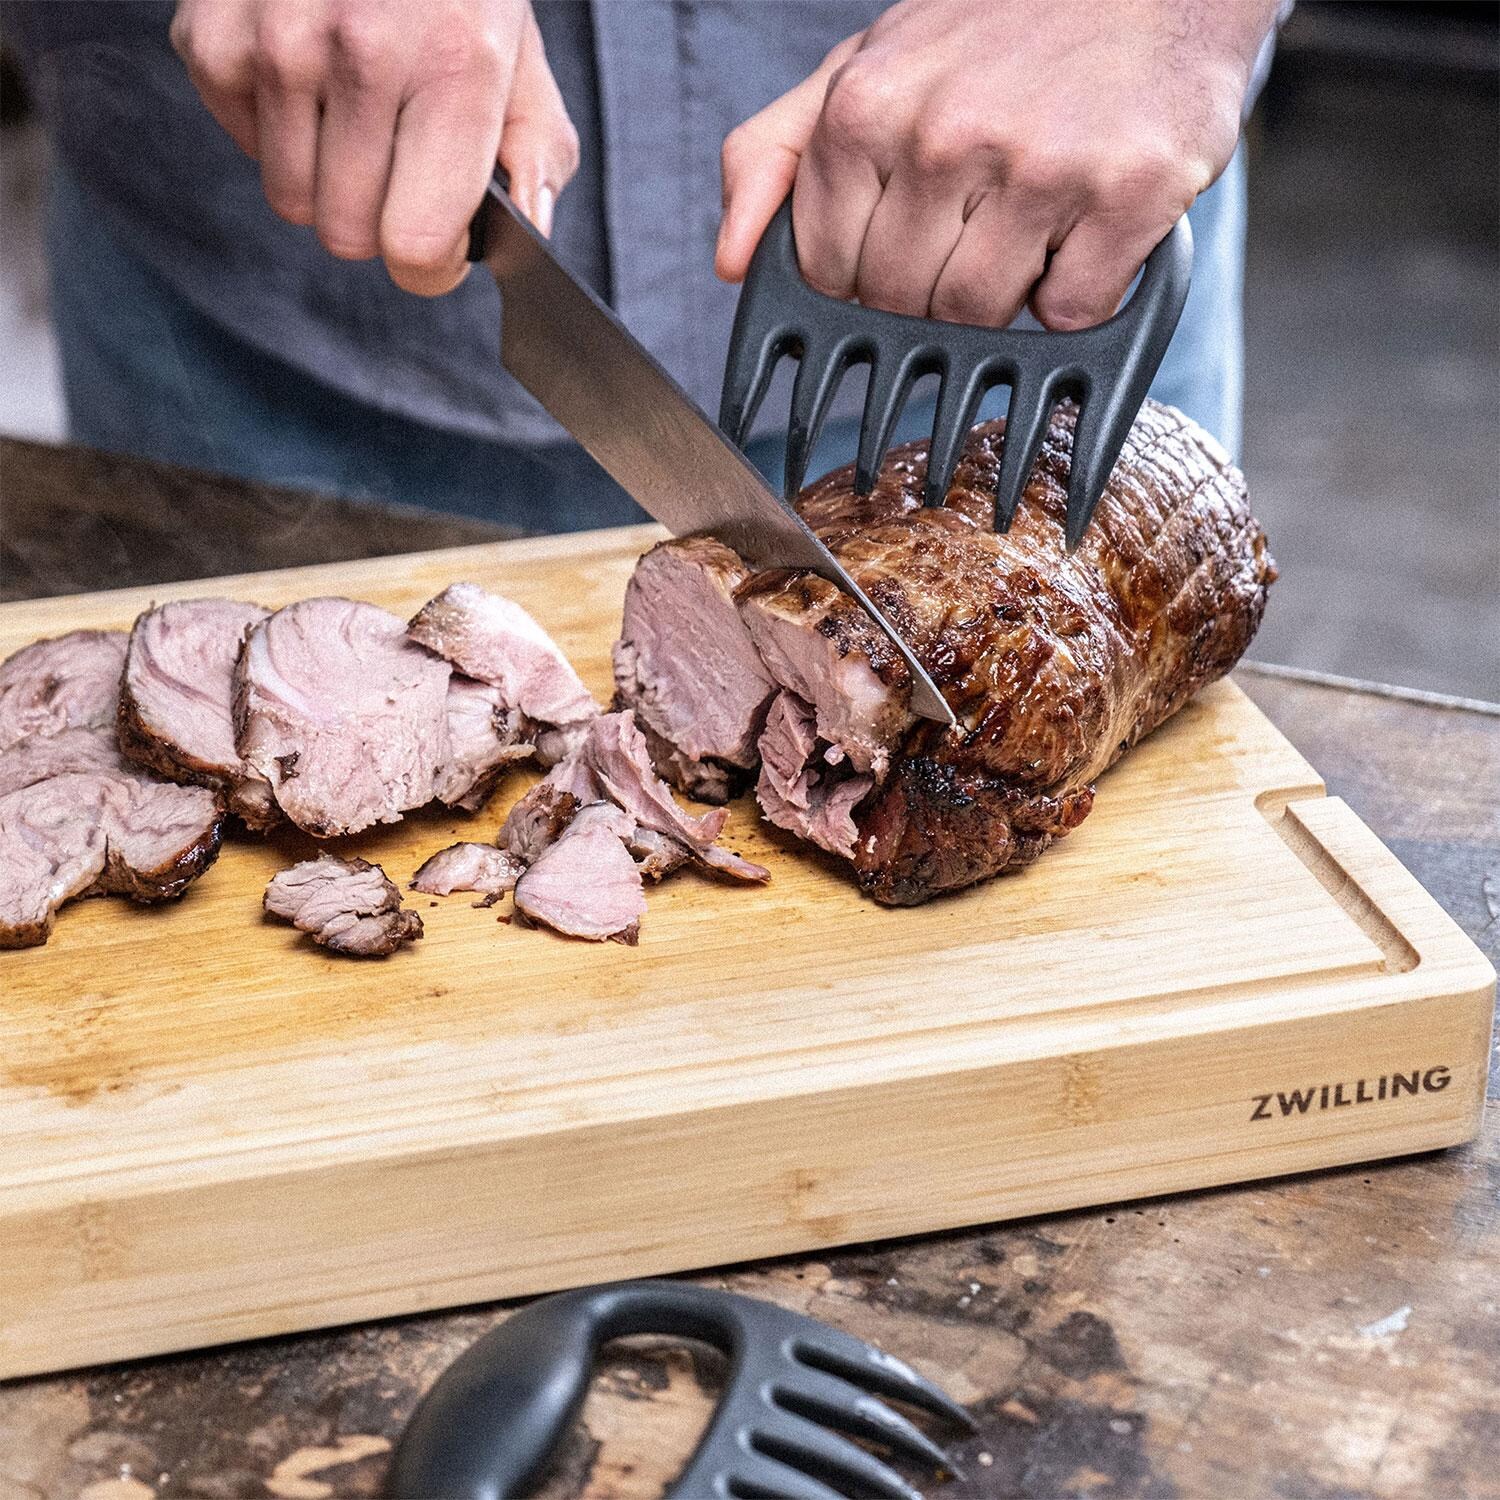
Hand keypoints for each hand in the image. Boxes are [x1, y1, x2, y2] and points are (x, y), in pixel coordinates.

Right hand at [171, 0, 578, 294]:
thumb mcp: (519, 60)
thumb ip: (535, 158)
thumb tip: (530, 238)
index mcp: (454, 72)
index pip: (416, 246)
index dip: (431, 264)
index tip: (440, 244)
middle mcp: (362, 53)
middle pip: (347, 236)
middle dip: (377, 219)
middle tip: (397, 163)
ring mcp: (278, 40)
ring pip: (290, 201)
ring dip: (324, 177)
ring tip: (354, 111)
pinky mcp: (214, 33)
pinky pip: (244, 146)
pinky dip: (275, 129)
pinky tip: (308, 74)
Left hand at [717, 0, 1277, 329]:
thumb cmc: (997, 34)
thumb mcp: (863, 67)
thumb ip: (776, 155)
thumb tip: (731, 263)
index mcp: (864, 110)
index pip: (829, 275)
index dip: (864, 278)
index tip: (902, 242)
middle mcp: (945, 135)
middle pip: (901, 305)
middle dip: (932, 288)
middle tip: (973, 225)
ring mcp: (1040, 165)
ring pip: (979, 318)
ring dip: (1003, 295)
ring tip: (1027, 221)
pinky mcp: (1129, 194)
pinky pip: (1069, 313)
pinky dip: (1075, 296)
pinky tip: (1080, 231)